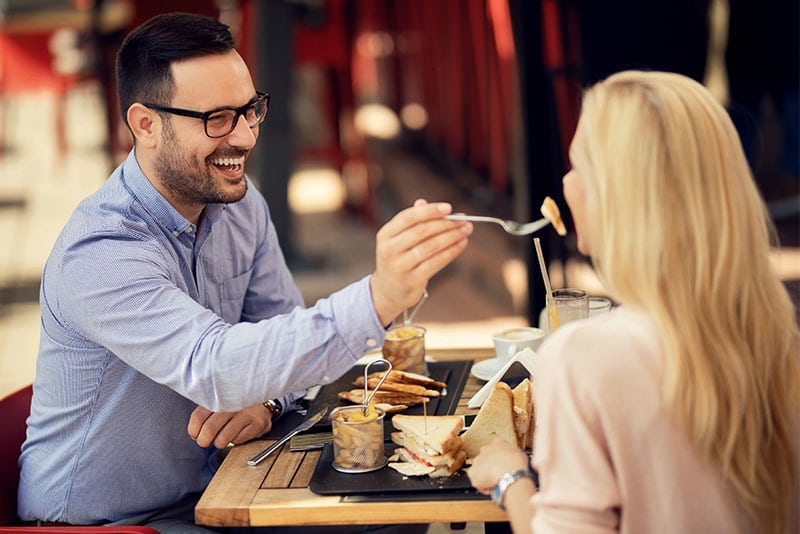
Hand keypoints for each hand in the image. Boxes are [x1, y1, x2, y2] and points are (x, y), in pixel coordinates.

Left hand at [188, 403, 272, 448]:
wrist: (263, 393)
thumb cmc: (235, 400)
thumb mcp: (219, 398)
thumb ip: (205, 411)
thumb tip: (194, 432)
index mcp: (220, 395)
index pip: (199, 417)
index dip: (194, 430)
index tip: (195, 434)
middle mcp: (234, 403)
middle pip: (209, 430)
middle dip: (203, 440)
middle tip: (205, 440)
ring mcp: (247, 413)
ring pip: (223, 439)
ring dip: (219, 442)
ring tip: (222, 436)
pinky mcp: (258, 424)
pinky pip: (238, 441)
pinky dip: (235, 440)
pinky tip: (238, 431)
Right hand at [370, 199, 471, 324]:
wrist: (389, 291)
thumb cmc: (399, 259)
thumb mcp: (399, 239)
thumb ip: (411, 221)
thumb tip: (423, 202)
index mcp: (385, 234)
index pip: (408, 217)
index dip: (429, 211)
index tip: (449, 208)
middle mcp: (389, 249)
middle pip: (421, 231)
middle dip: (446, 224)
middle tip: (463, 220)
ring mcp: (400, 266)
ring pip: (431, 247)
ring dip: (451, 237)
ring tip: (466, 230)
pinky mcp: (412, 280)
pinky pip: (435, 263)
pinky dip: (451, 252)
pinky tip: (461, 245)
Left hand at [467, 438, 530, 494]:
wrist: (510, 474)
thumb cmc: (517, 465)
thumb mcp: (520, 453)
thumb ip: (512, 453)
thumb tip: (513, 458)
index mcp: (498, 442)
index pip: (496, 447)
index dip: (499, 457)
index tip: (503, 464)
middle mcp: (485, 449)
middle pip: (485, 458)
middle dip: (490, 465)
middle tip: (499, 474)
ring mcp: (478, 461)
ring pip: (480, 469)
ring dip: (485, 475)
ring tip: (496, 482)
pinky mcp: (473, 473)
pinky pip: (477, 481)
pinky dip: (483, 486)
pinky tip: (492, 488)